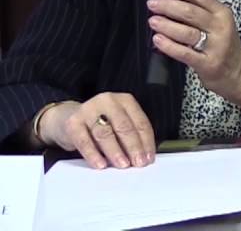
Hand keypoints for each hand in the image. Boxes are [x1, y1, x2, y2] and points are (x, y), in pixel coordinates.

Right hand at [40, 93, 154, 168]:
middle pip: (124, 126)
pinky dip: (94, 154)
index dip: (146, 142)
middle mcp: (108, 101)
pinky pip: (84, 141)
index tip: (148, 158)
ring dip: (115, 151)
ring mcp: (89, 110)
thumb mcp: (118, 123)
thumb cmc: (100, 122)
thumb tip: (143, 156)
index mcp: (125, 101)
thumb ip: (131, 135)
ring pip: (105, 133)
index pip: (140, 122)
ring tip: (123, 164)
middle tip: (138, 162)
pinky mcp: (73, 122)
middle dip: (133, 147)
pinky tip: (101, 164)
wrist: (68, 117)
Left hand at [148, 0, 240, 106]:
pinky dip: (169, 45)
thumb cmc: (225, 47)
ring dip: (167, 24)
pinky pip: (185, 53)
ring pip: (187, 31)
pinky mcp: (208, 64)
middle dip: (168, 5)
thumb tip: (169, 0)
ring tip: (153, 21)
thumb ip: (199, 12)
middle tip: (153, 4)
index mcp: (222, 13)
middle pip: (190, 11)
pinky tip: (158, 40)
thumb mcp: (219, 23)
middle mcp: (220, 27)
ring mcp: (215, 46)